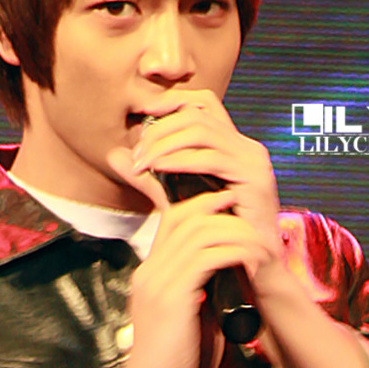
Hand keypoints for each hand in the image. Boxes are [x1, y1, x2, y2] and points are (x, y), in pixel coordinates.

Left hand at [110, 89, 283, 292]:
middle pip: (197, 113)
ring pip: (202, 130)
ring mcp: (253, 160)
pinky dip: (180, 159)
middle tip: (137, 153)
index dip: (172, 100)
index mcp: (233, 146)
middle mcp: (247, 147)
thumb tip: (114, 155)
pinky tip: (159, 169)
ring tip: (143, 162)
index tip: (142, 115)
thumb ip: (149, 177)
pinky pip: (211, 158)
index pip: (203, 102)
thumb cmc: (217, 235)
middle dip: (160, 129)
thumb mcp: (177, 198)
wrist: (252, 267)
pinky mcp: (255, 178)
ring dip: (165, 143)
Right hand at [114, 187, 271, 367]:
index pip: (171, 220)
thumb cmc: (176, 360)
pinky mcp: (171, 298)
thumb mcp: (188, 314)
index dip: (202, 205)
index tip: (231, 206)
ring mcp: (157, 282)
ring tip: (257, 240)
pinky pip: (205, 258)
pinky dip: (233, 253)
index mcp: (150, 273)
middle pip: (183, 216)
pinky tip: (250, 260)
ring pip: (197, 232)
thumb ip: (200, 287)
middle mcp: (148, 271)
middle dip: (220, 210)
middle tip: (250, 216)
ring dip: (234, 231)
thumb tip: (227, 268)